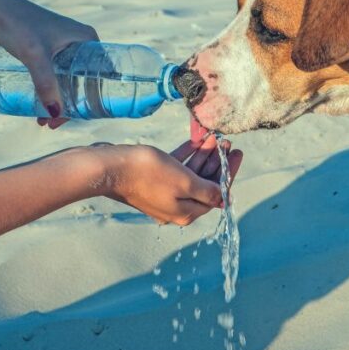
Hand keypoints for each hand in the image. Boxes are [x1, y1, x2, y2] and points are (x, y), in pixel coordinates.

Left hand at [0, 0, 97, 127]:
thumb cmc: (18, 24)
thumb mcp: (35, 55)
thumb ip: (45, 83)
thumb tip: (55, 114)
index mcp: (88, 40)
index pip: (102, 73)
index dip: (95, 98)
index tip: (82, 117)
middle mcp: (80, 43)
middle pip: (84, 81)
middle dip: (71, 105)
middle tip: (54, 123)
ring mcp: (64, 47)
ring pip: (68, 81)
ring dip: (58, 101)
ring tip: (43, 120)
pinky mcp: (48, 51)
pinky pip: (55, 77)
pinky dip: (49, 92)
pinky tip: (40, 106)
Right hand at [85, 132, 243, 225]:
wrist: (111, 168)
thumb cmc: (148, 174)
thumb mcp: (184, 182)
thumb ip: (207, 191)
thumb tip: (224, 200)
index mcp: (186, 212)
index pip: (216, 194)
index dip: (229, 172)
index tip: (237, 153)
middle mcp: (176, 207)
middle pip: (204, 183)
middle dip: (217, 161)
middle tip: (227, 142)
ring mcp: (164, 194)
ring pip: (191, 174)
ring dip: (204, 155)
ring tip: (214, 137)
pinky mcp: (153, 182)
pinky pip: (176, 168)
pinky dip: (187, 155)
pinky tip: (196, 139)